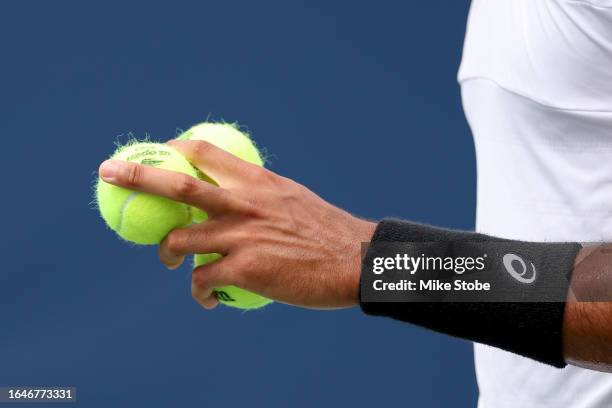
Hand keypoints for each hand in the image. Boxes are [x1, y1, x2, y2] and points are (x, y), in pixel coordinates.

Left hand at [98, 140, 375, 309]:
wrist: (354, 261)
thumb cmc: (327, 230)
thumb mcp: (293, 197)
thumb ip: (261, 193)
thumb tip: (242, 194)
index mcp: (256, 181)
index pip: (206, 151)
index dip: (176, 148)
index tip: (160, 149)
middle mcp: (243, 203)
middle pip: (178, 185)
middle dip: (136, 176)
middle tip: (108, 172)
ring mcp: (241, 236)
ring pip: (180, 240)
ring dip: (166, 253)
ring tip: (171, 262)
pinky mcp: (244, 270)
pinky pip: (202, 280)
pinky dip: (198, 292)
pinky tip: (207, 300)